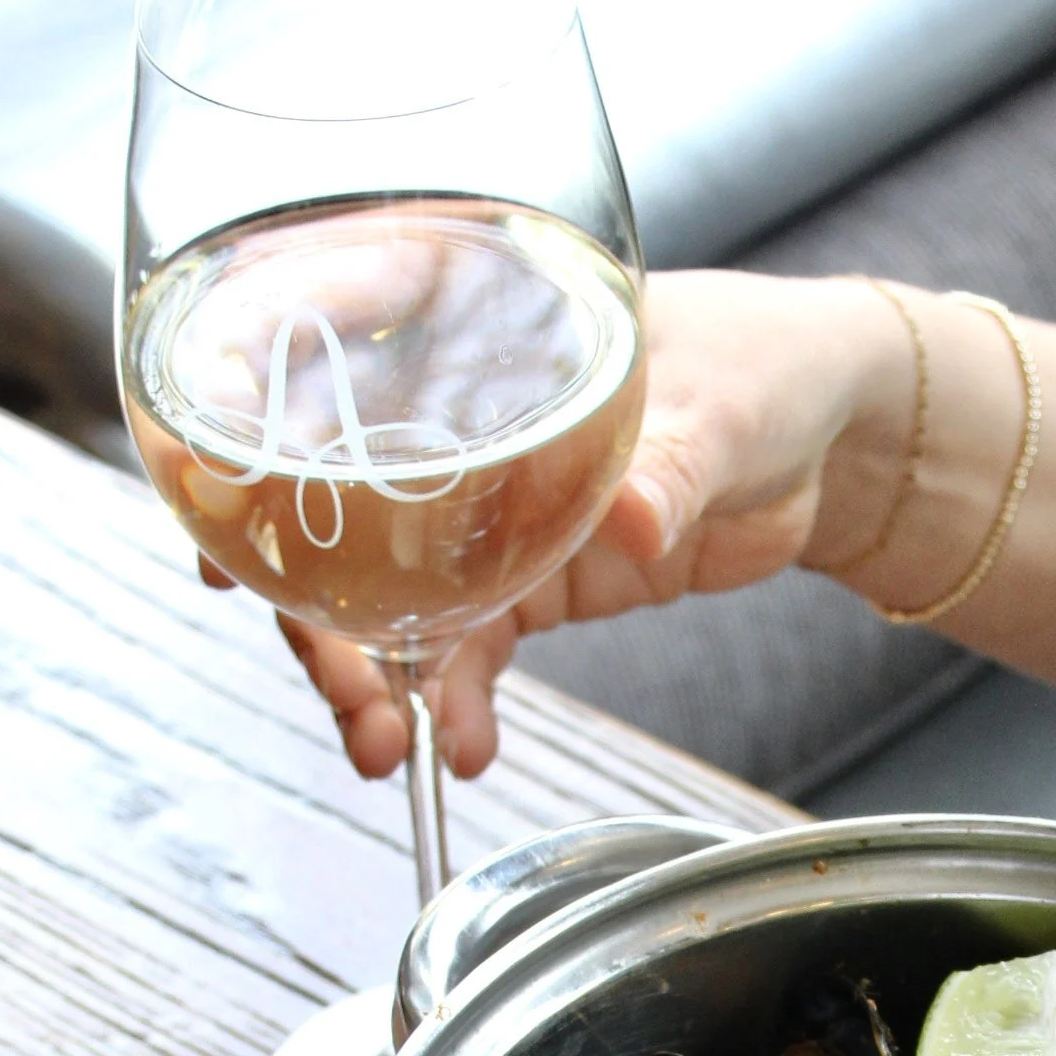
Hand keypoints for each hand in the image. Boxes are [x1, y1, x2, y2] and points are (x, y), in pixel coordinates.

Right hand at [227, 269, 914, 777]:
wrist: (830, 443)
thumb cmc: (766, 366)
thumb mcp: (722, 403)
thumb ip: (673, 462)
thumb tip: (638, 516)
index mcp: (462, 310)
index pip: (310, 362)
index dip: (241, 449)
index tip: (224, 535)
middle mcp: (441, 407)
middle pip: (329, 508)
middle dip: (315, 608)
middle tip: (341, 688)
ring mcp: (471, 499)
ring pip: (380, 593)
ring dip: (372, 675)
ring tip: (383, 745)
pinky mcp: (517, 574)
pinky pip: (457, 643)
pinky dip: (451, 698)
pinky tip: (461, 744)